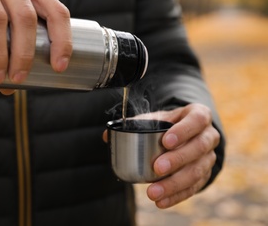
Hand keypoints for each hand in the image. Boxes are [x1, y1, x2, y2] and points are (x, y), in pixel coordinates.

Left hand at [102, 103, 219, 207]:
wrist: (188, 135)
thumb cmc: (169, 125)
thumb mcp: (156, 118)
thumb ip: (134, 124)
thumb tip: (107, 136)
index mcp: (199, 116)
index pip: (197, 120)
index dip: (183, 131)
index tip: (166, 141)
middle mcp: (209, 136)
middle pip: (199, 148)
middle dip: (177, 159)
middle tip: (157, 167)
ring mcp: (209, 157)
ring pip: (197, 171)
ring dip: (175, 183)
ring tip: (154, 191)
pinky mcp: (205, 175)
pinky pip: (193, 188)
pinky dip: (176, 196)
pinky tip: (161, 201)